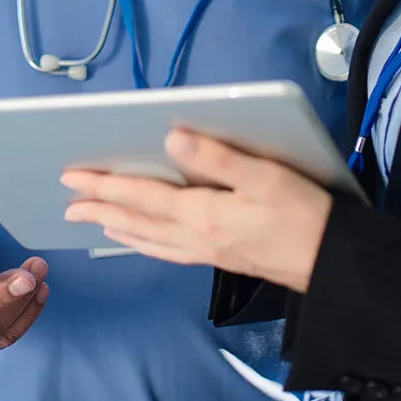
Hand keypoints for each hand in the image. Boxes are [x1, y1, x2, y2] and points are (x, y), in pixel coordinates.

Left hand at [61, 129, 332, 291]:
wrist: (333, 264)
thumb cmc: (303, 214)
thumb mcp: (264, 175)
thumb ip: (216, 157)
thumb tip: (170, 137)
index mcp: (202, 214)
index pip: (142, 196)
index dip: (105, 185)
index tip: (72, 177)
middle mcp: (196, 237)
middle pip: (137, 222)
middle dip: (100, 209)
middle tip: (68, 202)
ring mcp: (207, 252)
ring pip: (149, 240)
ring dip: (118, 228)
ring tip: (94, 222)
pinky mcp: (220, 258)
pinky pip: (167, 251)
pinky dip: (145, 244)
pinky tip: (142, 241)